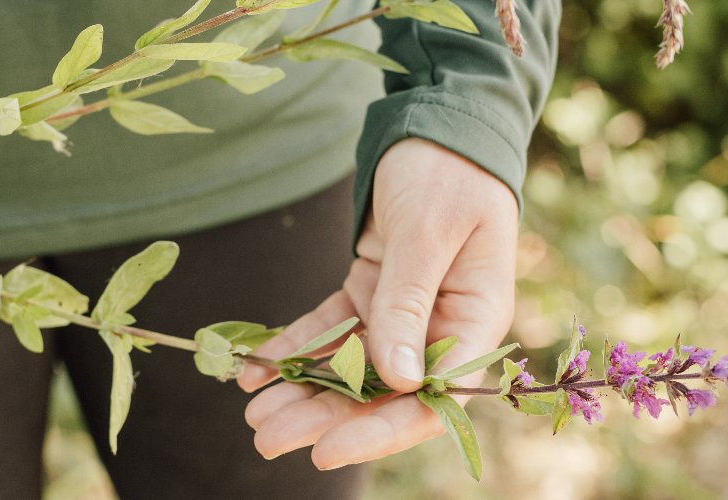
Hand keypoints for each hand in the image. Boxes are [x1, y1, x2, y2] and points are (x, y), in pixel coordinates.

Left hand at [236, 138, 517, 468]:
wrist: (437, 125)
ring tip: (253, 414)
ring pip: (350, 369)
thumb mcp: (428, 232)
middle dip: (323, 419)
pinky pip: (330, 330)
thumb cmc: (448, 172)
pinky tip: (255, 366)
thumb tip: (398, 378)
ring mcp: (405, 314)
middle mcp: (440, 328)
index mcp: (474, 321)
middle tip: (265, 438)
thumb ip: (410, 302)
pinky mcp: (371, 294)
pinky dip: (293, 348)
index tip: (325, 449)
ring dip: (303, 392)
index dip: (378, 430)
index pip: (429, 398)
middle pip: (381, 394)